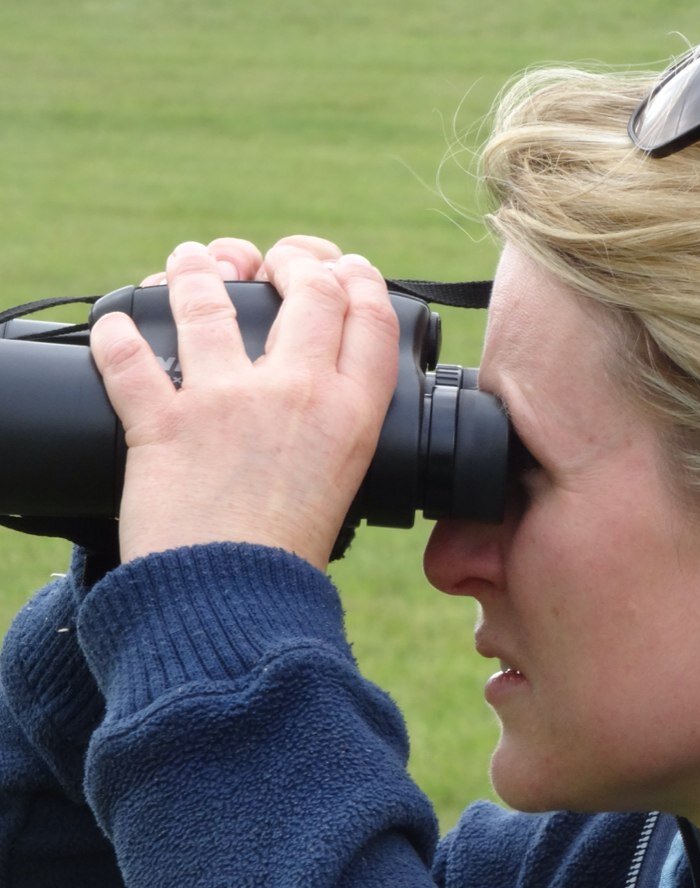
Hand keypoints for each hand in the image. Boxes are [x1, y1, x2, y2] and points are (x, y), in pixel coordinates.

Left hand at [90, 239, 398, 569]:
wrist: (235, 604)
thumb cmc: (289, 561)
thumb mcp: (343, 487)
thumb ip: (335, 433)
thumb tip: (321, 398)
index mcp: (352, 415)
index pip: (372, 318)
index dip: (362, 279)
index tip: (345, 269)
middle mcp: (297, 394)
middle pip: (310, 289)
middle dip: (296, 259)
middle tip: (276, 262)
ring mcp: (228, 401)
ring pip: (211, 298)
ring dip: (197, 269)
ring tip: (191, 260)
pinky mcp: (163, 421)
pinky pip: (130, 357)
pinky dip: (116, 337)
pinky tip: (115, 328)